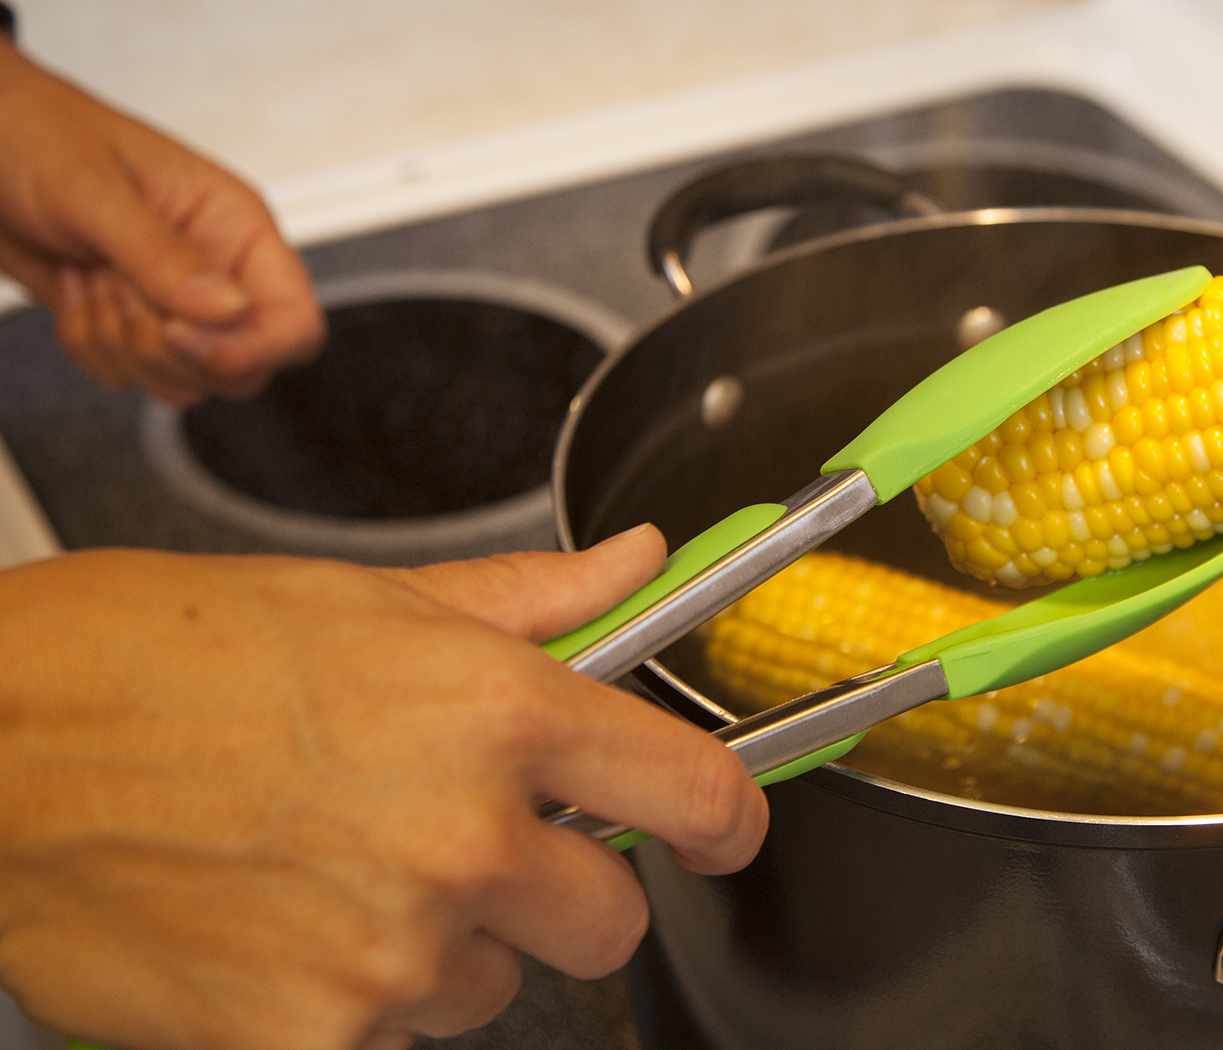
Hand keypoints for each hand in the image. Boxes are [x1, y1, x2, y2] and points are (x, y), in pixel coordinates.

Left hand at [0, 38, 323, 405]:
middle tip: (125, 293)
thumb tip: (228, 309)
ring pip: (182, 381)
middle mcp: (216, 270)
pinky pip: (125, 375)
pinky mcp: (127, 324)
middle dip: (170, 349)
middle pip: (242, 366)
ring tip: (93, 277)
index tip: (183, 335)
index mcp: (235, 227)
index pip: (294, 319)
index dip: (252, 347)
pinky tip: (73, 285)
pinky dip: (86, 343)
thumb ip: (163, 255)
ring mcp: (172, 303)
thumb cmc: (37, 132)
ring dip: (121, 344)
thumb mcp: (97, 189)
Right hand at [0, 527, 766, 1049]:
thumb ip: (528, 604)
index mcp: (491, 709)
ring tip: (331, 877)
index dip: (723, 818)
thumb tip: (637, 567)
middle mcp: (461, 833)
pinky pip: (395, 1047)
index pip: (691, 790)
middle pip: (609, 921)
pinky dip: (351, 1012)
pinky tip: (279, 938)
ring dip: (442, 951)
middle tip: (464, 850)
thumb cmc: (152, 658)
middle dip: (559, 895)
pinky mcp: (313, 1041)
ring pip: (494, 989)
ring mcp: (391, 949)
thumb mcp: (362, 600)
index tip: (718, 830)